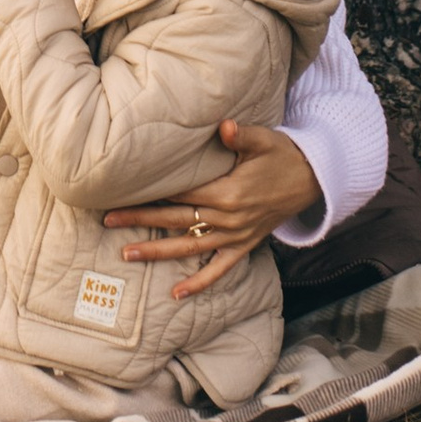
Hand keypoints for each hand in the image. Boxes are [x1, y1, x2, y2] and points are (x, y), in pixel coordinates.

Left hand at [103, 121, 319, 296]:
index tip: (123, 191)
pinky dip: (199, 283)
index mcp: (228, 193)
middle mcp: (228, 219)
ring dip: (157, 253)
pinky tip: (176, 294)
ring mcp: (235, 236)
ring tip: (127, 255)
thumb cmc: (282, 154)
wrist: (312, 179)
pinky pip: (219, 269)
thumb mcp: (264, 140)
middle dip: (140, 220)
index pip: (180, 193)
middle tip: (108, 219)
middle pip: (176, 220)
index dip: (152, 192)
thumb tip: (224, 126)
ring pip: (189, 247)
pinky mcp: (244, 245)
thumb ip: (241, 135)